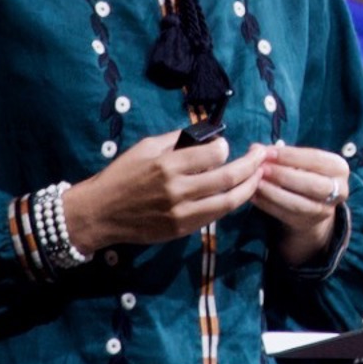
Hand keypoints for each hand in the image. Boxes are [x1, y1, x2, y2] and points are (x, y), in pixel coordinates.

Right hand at [61, 132, 267, 250]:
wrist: (99, 213)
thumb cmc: (121, 175)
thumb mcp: (145, 147)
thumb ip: (177, 140)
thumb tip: (206, 134)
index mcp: (169, 165)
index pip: (215, 154)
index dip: (224, 146)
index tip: (223, 145)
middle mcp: (178, 190)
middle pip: (229, 178)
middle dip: (252, 165)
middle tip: (263, 155)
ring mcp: (181, 213)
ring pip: (229, 202)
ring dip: (249, 187)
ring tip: (259, 175)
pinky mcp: (181, 229)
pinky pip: (215, 216)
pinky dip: (230, 203)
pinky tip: (237, 193)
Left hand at [251, 144, 351, 266]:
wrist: (314, 202)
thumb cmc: (305, 172)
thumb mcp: (300, 160)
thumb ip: (280, 153)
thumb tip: (256, 148)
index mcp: (339, 168)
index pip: (315, 159)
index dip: (290, 155)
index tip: (267, 152)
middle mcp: (339, 190)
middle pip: (312, 184)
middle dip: (284, 175)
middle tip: (261, 169)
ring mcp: (325, 210)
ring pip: (298, 204)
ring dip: (274, 193)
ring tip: (255, 183)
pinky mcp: (308, 223)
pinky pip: (286, 216)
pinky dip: (268, 206)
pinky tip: (254, 196)